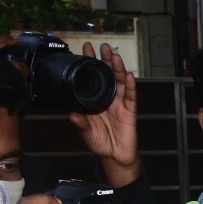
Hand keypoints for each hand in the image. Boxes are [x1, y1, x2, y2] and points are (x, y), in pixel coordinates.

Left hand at [70, 43, 138, 185]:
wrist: (115, 157)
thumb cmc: (100, 144)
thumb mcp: (86, 134)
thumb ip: (80, 124)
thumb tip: (72, 114)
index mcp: (94, 102)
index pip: (91, 79)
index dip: (89, 65)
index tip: (85, 50)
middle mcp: (107, 100)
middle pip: (107, 76)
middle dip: (105, 61)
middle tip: (102, 46)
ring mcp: (119, 105)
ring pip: (119, 83)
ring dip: (117, 69)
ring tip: (114, 56)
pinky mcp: (130, 112)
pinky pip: (130, 97)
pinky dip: (130, 87)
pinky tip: (129, 76)